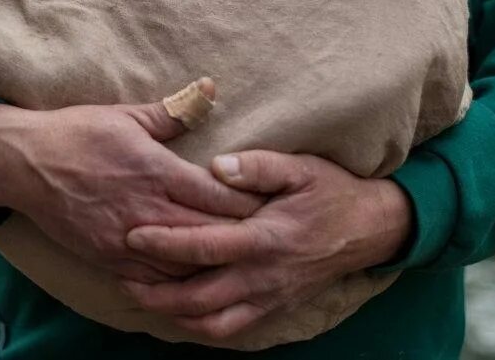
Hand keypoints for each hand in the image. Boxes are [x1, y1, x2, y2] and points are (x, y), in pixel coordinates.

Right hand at [0, 98, 263, 282]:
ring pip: (183, 265)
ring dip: (210, 263)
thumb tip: (210, 88)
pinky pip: (152, 280)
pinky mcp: (108, 258)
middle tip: (268, 237)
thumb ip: (174, 111)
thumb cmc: (77, 133)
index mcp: (156, 171)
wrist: (22, 164)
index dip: (249, 203)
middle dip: (239, 237)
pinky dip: (177, 282)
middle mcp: (146, 210)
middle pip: (208, 235)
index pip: (218, 196)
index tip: (273, 203)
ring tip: (238, 260)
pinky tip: (195, 278)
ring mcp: (126, 240)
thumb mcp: (126, 115)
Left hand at [121, 151, 413, 339]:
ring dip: (174, 315)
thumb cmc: (331, 191)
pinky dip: (202, 326)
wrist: (371, 228)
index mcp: (265, 238)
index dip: (165, 243)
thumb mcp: (300, 168)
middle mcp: (264, 275)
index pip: (204, 246)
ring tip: (144, 299)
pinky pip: (232, 329)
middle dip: (156, 292)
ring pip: (212, 322)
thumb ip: (258, 167)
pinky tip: (182, 313)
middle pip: (199, 297)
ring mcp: (270, 296)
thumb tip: (218, 166)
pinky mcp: (276, 307)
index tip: (132, 236)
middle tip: (123, 278)